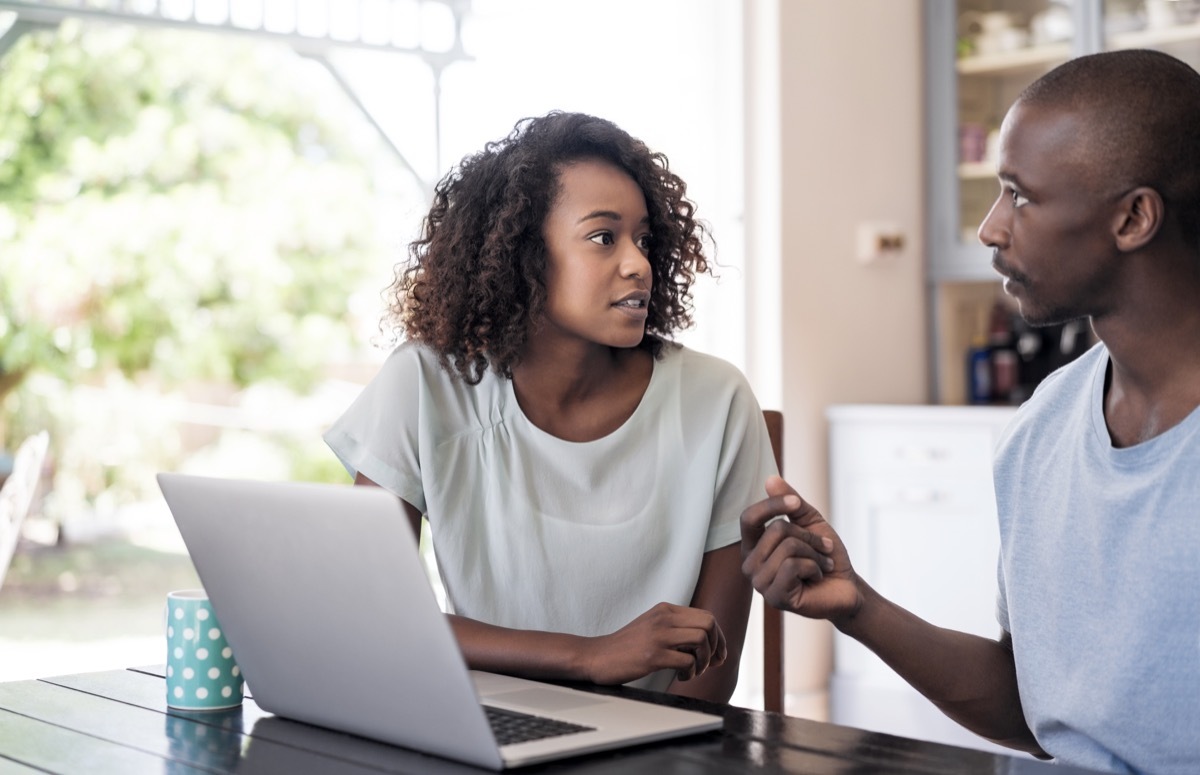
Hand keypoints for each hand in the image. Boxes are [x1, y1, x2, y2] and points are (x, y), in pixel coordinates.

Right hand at [581, 602, 726, 684]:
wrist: (596, 656)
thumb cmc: (626, 646)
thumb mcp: (652, 626)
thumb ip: (675, 628)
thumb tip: (707, 641)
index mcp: (665, 610)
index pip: (707, 616)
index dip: (718, 637)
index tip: (717, 655)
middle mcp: (664, 618)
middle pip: (709, 624)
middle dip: (716, 647)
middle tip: (709, 664)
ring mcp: (658, 635)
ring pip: (701, 640)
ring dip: (704, 661)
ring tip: (693, 671)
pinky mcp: (653, 655)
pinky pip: (687, 661)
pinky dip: (691, 672)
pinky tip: (680, 677)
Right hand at [739, 475, 860, 621]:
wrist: (846, 588)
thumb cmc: (826, 557)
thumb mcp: (811, 522)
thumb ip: (791, 501)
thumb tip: (770, 479)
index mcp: (754, 546)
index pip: (749, 518)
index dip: (772, 505)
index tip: (796, 503)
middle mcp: (750, 564)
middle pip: (776, 530)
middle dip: (808, 536)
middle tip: (822, 549)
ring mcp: (760, 583)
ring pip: (787, 548)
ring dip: (814, 554)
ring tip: (820, 565)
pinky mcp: (774, 598)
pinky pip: (792, 567)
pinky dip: (814, 568)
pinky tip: (815, 579)